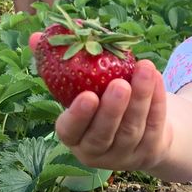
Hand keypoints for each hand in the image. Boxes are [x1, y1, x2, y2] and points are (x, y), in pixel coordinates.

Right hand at [29, 32, 170, 171]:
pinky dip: (157, 100)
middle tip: (119, 84)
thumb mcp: (78, 88)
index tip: (87, 95)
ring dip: (140, 99)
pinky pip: (154, 125)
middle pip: (104, 134)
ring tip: (144, 68)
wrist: (139, 132)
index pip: (71, 132)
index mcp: (74, 138)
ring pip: (132, 129)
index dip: (78, 116)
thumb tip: (35, 36)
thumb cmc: (99, 104)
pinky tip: (155, 76)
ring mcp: (126, 155)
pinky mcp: (150, 151)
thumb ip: (58, 65)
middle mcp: (98, 152)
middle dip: (112, 109)